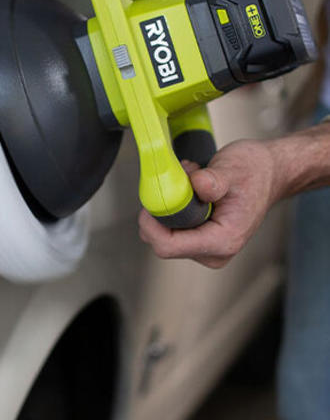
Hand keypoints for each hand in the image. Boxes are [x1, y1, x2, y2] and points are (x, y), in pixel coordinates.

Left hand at [138, 139, 285, 268]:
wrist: (269, 173)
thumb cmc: (255, 172)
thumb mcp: (234, 168)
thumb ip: (214, 180)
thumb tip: (198, 185)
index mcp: (222, 241)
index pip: (168, 246)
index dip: (151, 223)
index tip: (151, 197)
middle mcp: (212, 251)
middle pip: (161, 240)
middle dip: (163, 207)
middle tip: (180, 180)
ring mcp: (203, 246)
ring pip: (162, 231)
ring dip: (169, 202)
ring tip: (192, 180)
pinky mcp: (197, 237)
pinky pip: (169, 225)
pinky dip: (173, 203)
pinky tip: (191, 187)